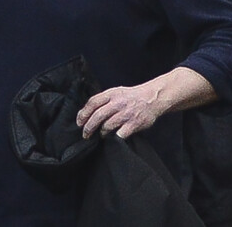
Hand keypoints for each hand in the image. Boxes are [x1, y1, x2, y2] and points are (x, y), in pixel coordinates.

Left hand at [75, 67, 216, 140]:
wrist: (152, 97)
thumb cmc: (131, 96)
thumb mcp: (116, 92)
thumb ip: (103, 100)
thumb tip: (87, 112)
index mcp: (111, 94)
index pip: (92, 102)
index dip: (83, 113)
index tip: (79, 122)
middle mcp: (117, 103)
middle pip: (97, 116)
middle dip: (88, 127)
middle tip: (85, 134)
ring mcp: (126, 113)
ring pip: (107, 126)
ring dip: (101, 133)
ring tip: (101, 135)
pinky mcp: (134, 124)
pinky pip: (120, 134)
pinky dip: (114, 138)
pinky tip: (113, 139)